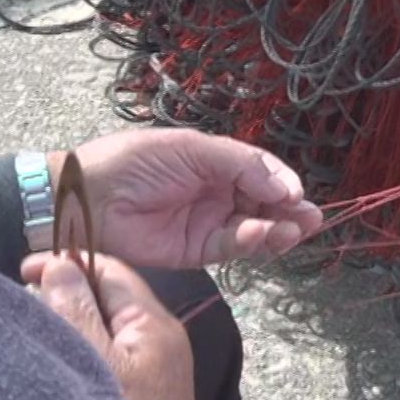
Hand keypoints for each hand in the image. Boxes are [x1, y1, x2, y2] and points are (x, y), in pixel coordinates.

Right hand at [23, 252, 210, 399]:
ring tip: (29, 331)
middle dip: (63, 293)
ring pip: (101, 330)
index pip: (110, 271)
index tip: (23, 269)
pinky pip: (103, 358)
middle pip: (105, 299)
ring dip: (67, 324)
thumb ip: (77, 311)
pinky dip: (76, 353)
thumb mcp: (98, 364)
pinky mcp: (138, 398)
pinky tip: (50, 364)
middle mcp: (157, 342)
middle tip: (20, 304)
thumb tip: (59, 266)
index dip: (67, 263)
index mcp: (154, 325)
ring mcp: (150, 371)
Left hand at [57, 129, 322, 268]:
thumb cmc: (132, 162)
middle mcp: (216, 192)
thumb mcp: (190, 149)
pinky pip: (233, 247)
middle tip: (312, 218)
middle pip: (264, 203)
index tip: (298, 193)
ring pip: (254, 227)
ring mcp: (207, 222)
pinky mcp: (196, 251)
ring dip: (278, 229)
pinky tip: (263, 234)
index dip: (281, 181)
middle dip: (290, 210)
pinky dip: (252, 242)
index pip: (260, 172)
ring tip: (296, 229)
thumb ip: (240, 164)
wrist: (88, 199)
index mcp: (214, 161)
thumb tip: (284, 185)